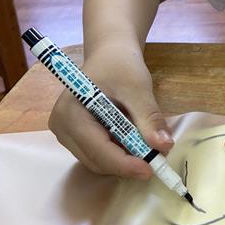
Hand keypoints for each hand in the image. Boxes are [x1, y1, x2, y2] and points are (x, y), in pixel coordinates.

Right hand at [48, 43, 172, 178]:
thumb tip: (163, 146)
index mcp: (70, 113)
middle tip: (157, 158)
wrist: (110, 55)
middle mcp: (62, 128)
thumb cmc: (120, 65)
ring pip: (98, 161)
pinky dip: (119, 152)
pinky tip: (134, 140)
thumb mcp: (138, 88)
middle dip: (127, 162)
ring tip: (147, 145)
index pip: (96, 149)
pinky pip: (99, 154)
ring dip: (124, 159)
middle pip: (96, 160)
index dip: (124, 163)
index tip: (151, 169)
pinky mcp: (76, 137)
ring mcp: (67, 134)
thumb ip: (149, 118)